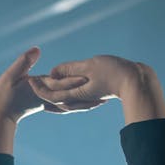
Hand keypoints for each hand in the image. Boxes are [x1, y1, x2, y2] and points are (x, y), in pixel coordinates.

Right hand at [0, 47, 99, 122]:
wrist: (1, 114)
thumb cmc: (2, 95)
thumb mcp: (9, 76)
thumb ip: (23, 62)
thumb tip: (37, 49)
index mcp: (40, 89)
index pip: (59, 84)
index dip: (73, 80)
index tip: (87, 77)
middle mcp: (48, 98)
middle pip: (71, 96)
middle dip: (88, 95)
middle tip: (105, 93)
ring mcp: (49, 103)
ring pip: (71, 103)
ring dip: (87, 103)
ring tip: (103, 101)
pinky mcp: (48, 105)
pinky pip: (67, 106)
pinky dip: (78, 105)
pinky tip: (89, 104)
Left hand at [27, 55, 144, 111]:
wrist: (135, 81)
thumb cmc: (114, 71)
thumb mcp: (89, 66)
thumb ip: (70, 69)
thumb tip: (52, 72)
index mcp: (77, 93)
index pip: (52, 94)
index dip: (39, 88)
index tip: (29, 80)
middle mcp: (80, 98)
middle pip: (56, 98)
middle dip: (43, 91)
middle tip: (30, 82)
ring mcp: (87, 98)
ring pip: (65, 99)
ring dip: (53, 93)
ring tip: (42, 86)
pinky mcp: (92, 95)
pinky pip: (74, 96)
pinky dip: (65, 93)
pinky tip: (63, 88)